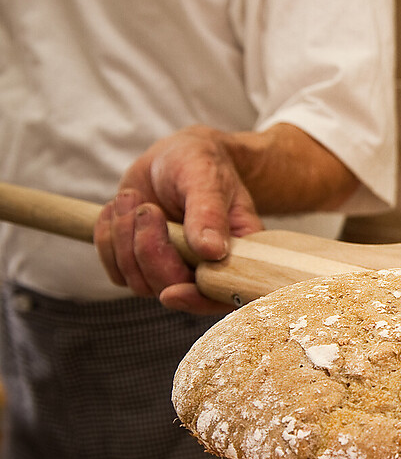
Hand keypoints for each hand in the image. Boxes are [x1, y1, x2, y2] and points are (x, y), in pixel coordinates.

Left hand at [94, 126, 263, 314]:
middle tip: (148, 209)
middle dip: (149, 249)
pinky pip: (114, 270)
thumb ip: (209, 213)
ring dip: (125, 238)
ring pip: (137, 281)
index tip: (171, 292)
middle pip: (169, 287)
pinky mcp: (140, 264)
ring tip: (131, 198)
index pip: (220, 295)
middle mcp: (205, 270)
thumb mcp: (208, 179)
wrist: (175, 157)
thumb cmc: (203, 164)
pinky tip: (119, 208)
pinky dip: (107, 238)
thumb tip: (212, 251)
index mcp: (235, 254)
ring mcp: (170, 269)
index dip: (196, 301)